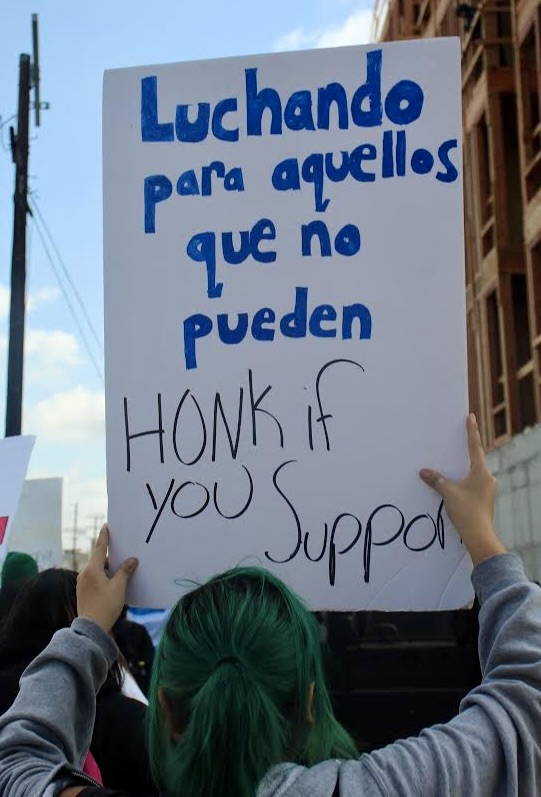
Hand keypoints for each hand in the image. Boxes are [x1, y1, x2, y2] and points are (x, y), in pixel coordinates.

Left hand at [76, 524, 137, 631]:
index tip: (106, 526)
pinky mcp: (83, 592)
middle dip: (110, 557)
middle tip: (121, 552)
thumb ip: (125, 571)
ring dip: (107, 569)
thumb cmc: (106, 605)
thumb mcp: (119, 587)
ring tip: (120, 570)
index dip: (104, 537)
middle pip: (98, 560)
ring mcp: (82, 583)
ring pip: (97, 570)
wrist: (91, 628)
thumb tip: (132, 560)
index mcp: (92, 569)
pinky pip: (94, 579)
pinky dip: (103, 577)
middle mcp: (84, 574)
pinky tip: (112, 583)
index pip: (99, 548)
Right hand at [420, 414, 505, 564]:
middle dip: (467, 449)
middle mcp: (487, 478)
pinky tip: (455, 482)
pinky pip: (472, 483)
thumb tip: (424, 471)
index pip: (475, 447)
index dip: (471, 431)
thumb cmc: (466, 512)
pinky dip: (464, 479)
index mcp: (481, 472)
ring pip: (474, 472)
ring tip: (454, 460)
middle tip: (461, 435)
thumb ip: (436, 480)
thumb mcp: (448, 493)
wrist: (479, 536)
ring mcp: (487, 489)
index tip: (470, 417)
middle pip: (475, 459)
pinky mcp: (483, 498)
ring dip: (464, 466)